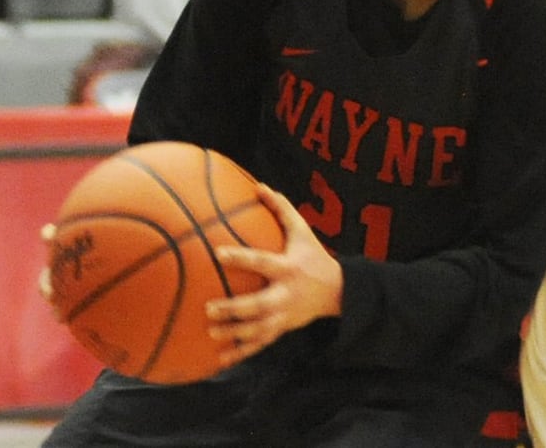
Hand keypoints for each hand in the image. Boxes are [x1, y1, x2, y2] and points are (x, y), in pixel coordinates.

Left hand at [207, 185, 340, 367]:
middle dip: (234, 309)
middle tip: (209, 308)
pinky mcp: (282, 329)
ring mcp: (283, 316)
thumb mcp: (302, 229)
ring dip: (234, 333)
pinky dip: (240, 353)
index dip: (240, 258)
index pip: (261, 262)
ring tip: (211, 332)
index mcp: (287, 268)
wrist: (337, 290)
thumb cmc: (312, 255)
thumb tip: (259, 185)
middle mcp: (284, 295)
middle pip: (257, 305)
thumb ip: (281, 208)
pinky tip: (220, 359)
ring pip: (257, 330)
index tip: (218, 253)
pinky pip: (259, 344)